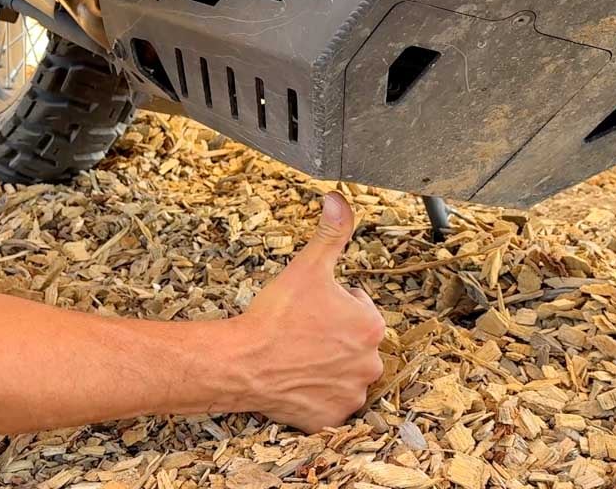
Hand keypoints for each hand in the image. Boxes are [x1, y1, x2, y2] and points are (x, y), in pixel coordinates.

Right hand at [238, 192, 385, 432]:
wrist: (244, 361)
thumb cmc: (276, 315)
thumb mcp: (309, 265)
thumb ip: (332, 231)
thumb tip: (339, 199)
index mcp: (371, 325)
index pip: (358, 308)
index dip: (332, 303)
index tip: (310, 308)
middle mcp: (370, 363)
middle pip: (354, 342)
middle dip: (333, 336)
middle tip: (302, 331)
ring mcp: (351, 393)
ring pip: (344, 372)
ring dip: (327, 365)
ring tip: (297, 354)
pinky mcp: (331, 417)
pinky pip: (329, 402)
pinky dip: (316, 393)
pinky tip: (296, 378)